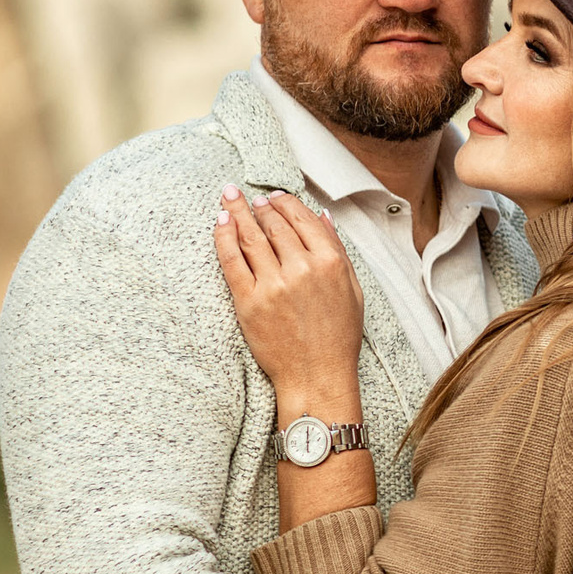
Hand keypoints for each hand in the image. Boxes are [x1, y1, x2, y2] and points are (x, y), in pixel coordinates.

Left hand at [213, 188, 363, 405]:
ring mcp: (273, 285)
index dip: (285, 203)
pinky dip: (224, 237)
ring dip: (237, 212)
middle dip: (259, 205)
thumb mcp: (352, 289)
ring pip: (251, 236)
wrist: (317, 376)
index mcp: (330, 263)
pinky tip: (220, 222)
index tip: (274, 196)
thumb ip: (337, 249)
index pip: (302, 219)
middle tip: (248, 197)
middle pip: (274, 225)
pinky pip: (232, 260)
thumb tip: (322, 216)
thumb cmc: (337, 337)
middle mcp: (302, 269)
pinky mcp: (250, 301)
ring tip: (229, 198)